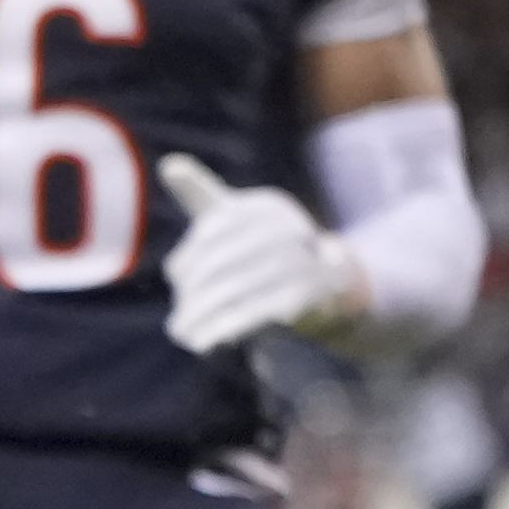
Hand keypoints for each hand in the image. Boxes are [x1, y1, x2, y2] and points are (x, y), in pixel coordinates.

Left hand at [156, 159, 354, 350]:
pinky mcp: (311, 295)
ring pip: (234, 292)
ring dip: (203, 317)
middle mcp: (288, 228)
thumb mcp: (240, 220)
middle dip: (193, 296)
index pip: (211, 232)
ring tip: (182, 335)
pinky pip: (257, 313)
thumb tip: (169, 164)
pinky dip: (226, 329)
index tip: (175, 277)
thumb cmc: (273, 255)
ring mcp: (303, 262)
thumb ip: (204, 194)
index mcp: (268, 207)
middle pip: (219, 266)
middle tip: (174, 324)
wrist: (338, 291)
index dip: (188, 258)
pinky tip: (205, 343)